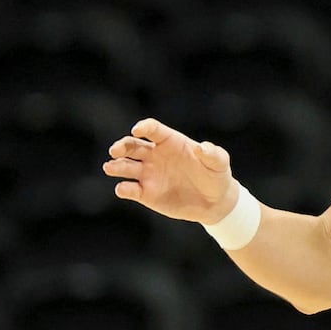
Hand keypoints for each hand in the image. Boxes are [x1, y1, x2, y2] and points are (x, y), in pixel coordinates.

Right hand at [103, 117, 238, 223]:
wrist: (214, 202)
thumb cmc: (217, 176)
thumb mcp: (220, 163)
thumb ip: (212, 154)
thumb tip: (202, 147)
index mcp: (170, 142)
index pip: (153, 130)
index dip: (144, 127)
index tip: (138, 130)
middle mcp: (155, 155)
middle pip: (132, 146)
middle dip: (121, 146)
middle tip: (115, 151)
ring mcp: (148, 174)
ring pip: (125, 166)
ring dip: (116, 166)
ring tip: (110, 167)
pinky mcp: (146, 193)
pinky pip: (130, 189)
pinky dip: (123, 188)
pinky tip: (123, 188)